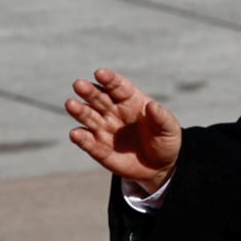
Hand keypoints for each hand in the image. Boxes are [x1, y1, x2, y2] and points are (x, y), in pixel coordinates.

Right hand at [65, 68, 182, 193]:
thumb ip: (161, 117)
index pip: (117, 86)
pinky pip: (87, 141)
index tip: (100, 74)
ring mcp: (104, 128)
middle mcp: (113, 110)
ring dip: (79, 110)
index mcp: (130, 100)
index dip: (109, 79)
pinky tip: (76, 134)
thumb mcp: (169, 129)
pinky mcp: (98, 148)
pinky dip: (80, 137)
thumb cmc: (165, 140)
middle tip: (79, 84)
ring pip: (88, 116)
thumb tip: (152, 106)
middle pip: (98, 97)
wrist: (159, 166)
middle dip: (88, 90)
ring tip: (71, 104)